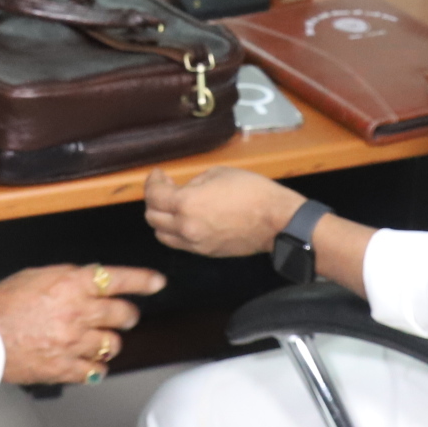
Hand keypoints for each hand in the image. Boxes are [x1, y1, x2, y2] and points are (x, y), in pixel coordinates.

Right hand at [0, 263, 164, 384]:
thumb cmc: (2, 305)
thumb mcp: (37, 275)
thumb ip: (69, 277)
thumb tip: (91, 279)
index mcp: (71, 284)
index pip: (119, 278)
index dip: (143, 280)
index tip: (157, 282)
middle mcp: (78, 312)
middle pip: (123, 314)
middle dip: (127, 315)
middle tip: (123, 316)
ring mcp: (74, 342)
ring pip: (113, 344)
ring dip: (109, 341)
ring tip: (97, 339)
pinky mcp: (66, 368)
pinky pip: (96, 371)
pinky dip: (97, 367)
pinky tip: (89, 362)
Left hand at [145, 167, 303, 259]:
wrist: (276, 221)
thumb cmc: (252, 192)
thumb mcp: (218, 173)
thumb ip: (193, 182)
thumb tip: (183, 189)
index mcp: (187, 203)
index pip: (154, 195)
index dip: (152, 181)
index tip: (158, 175)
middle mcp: (186, 227)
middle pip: (152, 217)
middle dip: (154, 200)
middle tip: (166, 188)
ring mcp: (195, 243)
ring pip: (162, 235)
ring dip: (162, 219)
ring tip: (174, 206)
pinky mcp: (205, 252)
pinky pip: (179, 243)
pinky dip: (176, 232)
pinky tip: (187, 219)